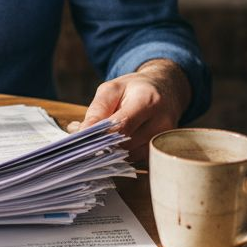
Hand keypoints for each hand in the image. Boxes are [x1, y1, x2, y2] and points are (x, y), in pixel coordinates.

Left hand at [66, 59, 189, 162]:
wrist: (166, 89)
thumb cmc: (135, 88)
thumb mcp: (112, 89)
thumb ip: (97, 110)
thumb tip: (82, 132)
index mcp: (147, 101)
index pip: (122, 125)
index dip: (100, 134)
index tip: (81, 139)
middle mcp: (161, 122)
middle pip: (125, 143)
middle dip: (103, 143)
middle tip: (87, 137)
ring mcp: (163, 139)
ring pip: (129, 154)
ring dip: (112, 149)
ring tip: (103, 135)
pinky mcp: (161, 150)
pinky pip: (135, 158)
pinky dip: (122, 152)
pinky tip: (117, 141)